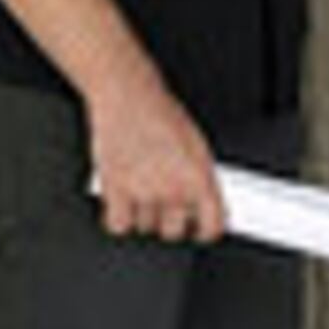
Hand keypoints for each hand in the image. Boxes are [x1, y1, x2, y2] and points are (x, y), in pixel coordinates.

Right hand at [88, 73, 224, 243]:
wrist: (128, 96)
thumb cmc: (161, 112)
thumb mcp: (197, 144)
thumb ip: (200, 177)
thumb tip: (204, 201)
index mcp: (200, 177)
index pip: (212, 225)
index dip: (205, 231)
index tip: (200, 231)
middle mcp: (175, 189)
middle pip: (173, 232)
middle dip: (169, 221)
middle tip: (163, 205)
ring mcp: (144, 192)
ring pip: (145, 228)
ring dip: (142, 217)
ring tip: (140, 194)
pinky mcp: (116, 190)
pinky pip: (118, 226)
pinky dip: (118, 220)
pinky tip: (120, 205)